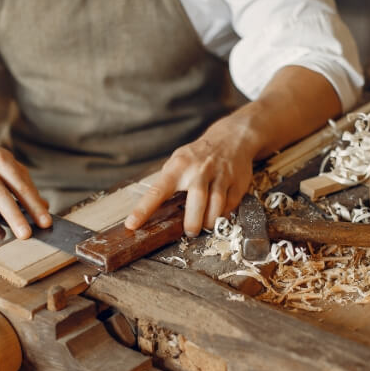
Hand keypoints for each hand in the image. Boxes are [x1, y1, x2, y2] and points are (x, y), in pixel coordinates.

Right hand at [0, 147, 51, 239]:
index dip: (34, 206)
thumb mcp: (10, 168)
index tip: (46, 223)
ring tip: (5, 236)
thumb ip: (25, 186)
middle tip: (26, 234)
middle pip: (0, 195)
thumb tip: (45, 206)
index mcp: (1, 159)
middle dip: (14, 216)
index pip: (21, 186)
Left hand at [125, 125, 256, 236]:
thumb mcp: (179, 162)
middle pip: (197, 199)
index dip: (143, 209)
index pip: (157, 191)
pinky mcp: (237, 182)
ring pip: (217, 205)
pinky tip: (217, 214)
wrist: (231, 138)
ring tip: (204, 226)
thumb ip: (169, 183)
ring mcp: (220, 175)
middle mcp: (199, 170)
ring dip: (209, 221)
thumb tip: (153, 211)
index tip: (132, 225)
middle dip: (192, 221)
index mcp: (178, 166)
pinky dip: (223, 214)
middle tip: (189, 231)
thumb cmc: (198, 156)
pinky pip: (230, 205)